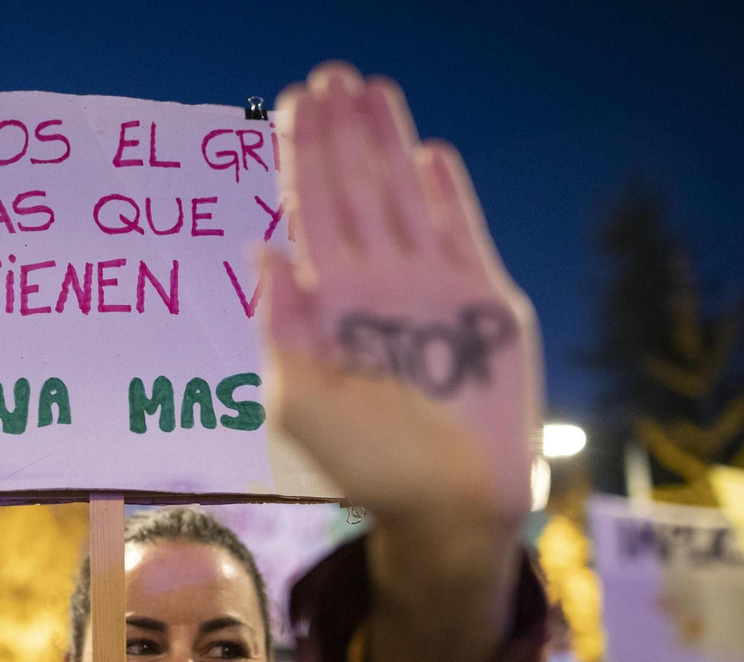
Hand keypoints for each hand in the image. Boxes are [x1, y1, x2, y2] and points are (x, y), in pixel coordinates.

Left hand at [261, 63, 541, 661]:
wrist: (450, 504)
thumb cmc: (368, 467)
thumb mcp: (299, 401)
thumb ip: (281, 327)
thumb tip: (261, 249)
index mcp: (327, 306)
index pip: (309, 214)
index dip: (299, 159)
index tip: (290, 104)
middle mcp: (375, 287)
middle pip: (354, 190)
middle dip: (340, 134)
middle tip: (329, 75)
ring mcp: (429, 289)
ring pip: (402, 196)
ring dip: (387, 142)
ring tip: (372, 88)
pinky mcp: (481, 302)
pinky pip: (460, 232)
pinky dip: (446, 194)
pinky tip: (430, 153)